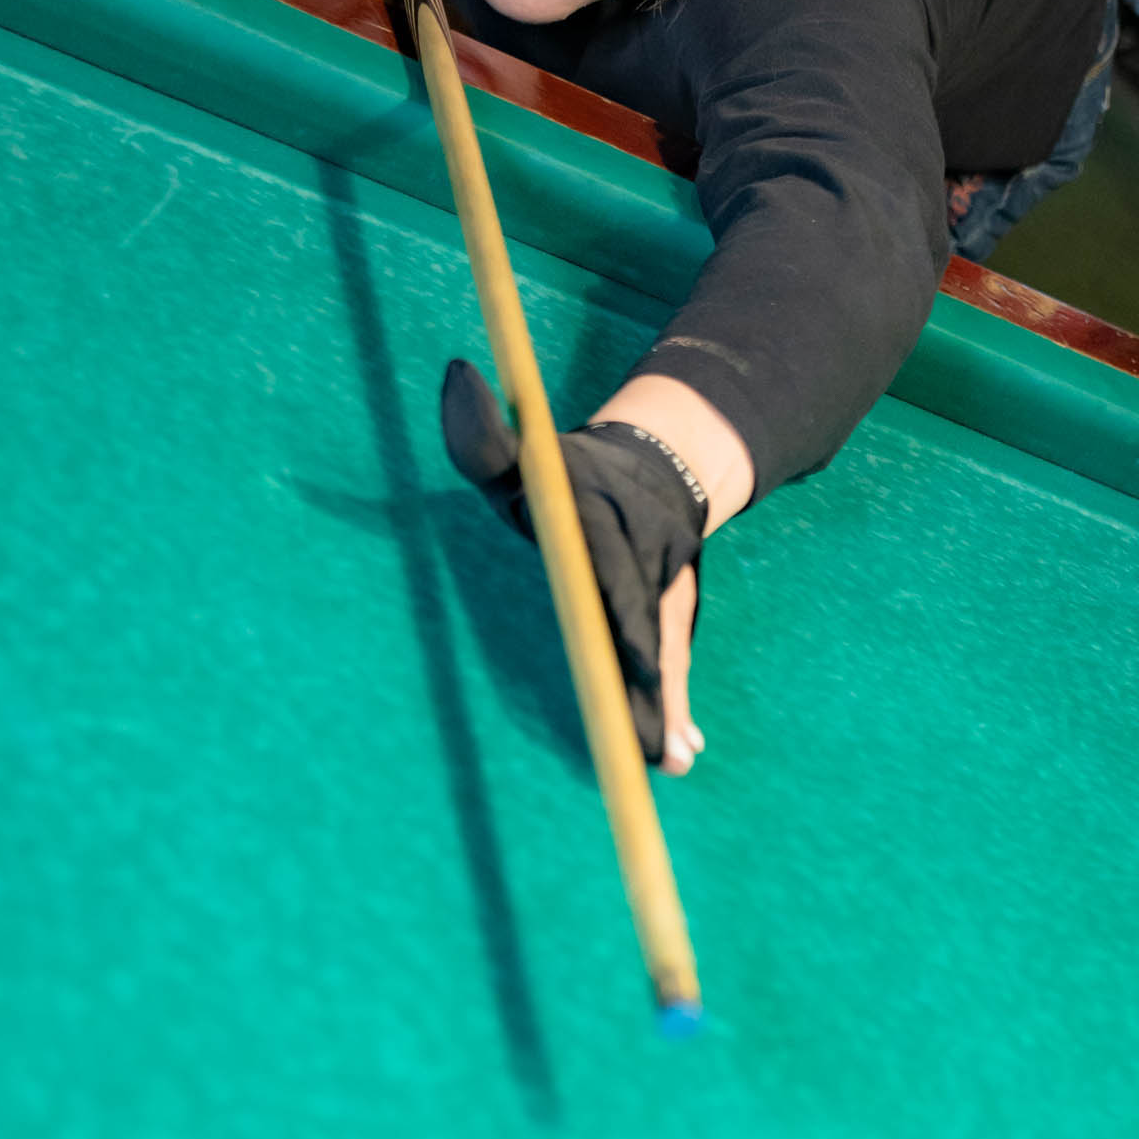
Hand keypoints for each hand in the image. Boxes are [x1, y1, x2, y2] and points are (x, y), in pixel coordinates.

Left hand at [440, 361, 728, 772]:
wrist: (656, 464)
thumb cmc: (563, 468)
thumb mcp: (517, 447)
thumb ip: (482, 430)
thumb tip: (456, 376)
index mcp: (604, 525)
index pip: (617, 574)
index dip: (629, 617)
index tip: (640, 659)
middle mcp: (642, 563)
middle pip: (648, 636)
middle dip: (652, 692)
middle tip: (654, 747)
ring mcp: (662, 594)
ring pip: (667, 658)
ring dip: (670, 712)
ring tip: (675, 761)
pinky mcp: (669, 619)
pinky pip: (672, 667)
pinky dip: (676, 710)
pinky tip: (682, 754)